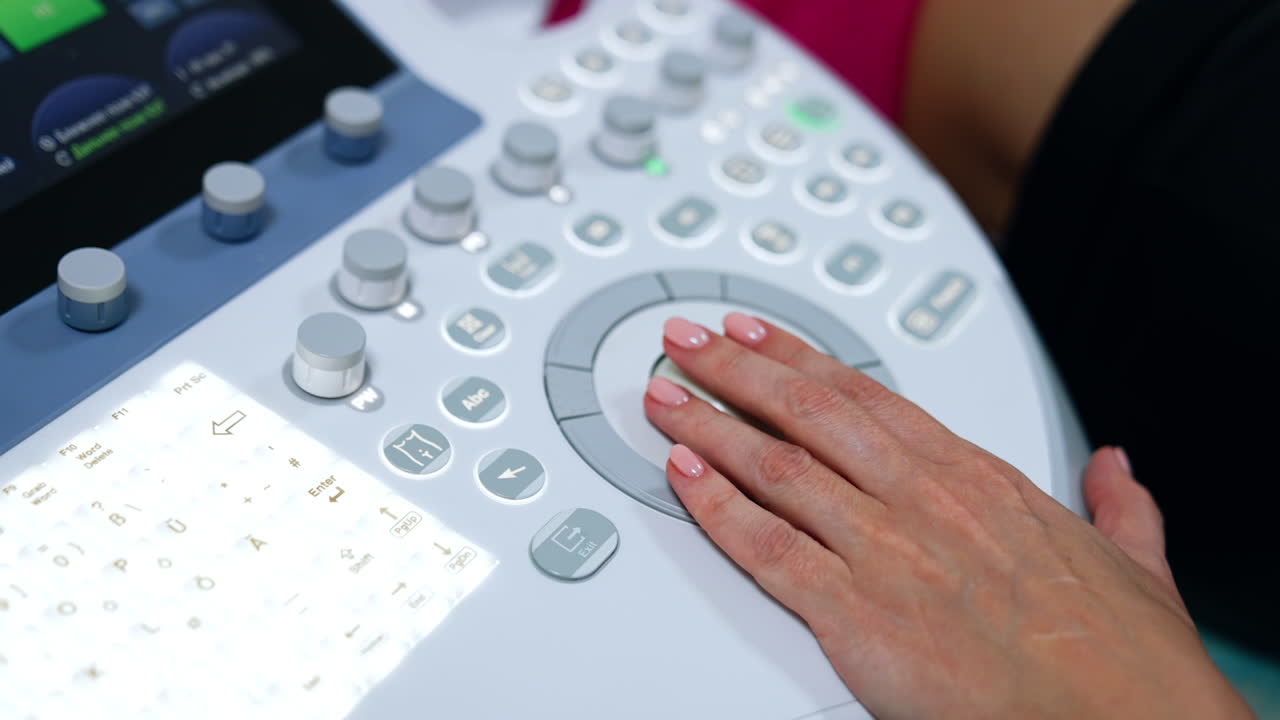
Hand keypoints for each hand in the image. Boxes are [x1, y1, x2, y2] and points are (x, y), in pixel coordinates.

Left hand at [643, 313, 1251, 719]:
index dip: (799, 359)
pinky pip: (767, 548)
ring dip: (710, 426)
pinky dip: (716, 508)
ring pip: (776, 467)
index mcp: (977, 479)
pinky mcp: (855, 615)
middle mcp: (923, 500)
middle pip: (808, 413)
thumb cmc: (1122, 658)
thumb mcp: (1131, 564)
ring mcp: (885, 552)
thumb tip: (1116, 472)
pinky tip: (682, 478)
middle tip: (686, 344)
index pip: (867, 396)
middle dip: (738, 371)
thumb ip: (1116, 508)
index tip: (758, 335)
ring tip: (664, 399)